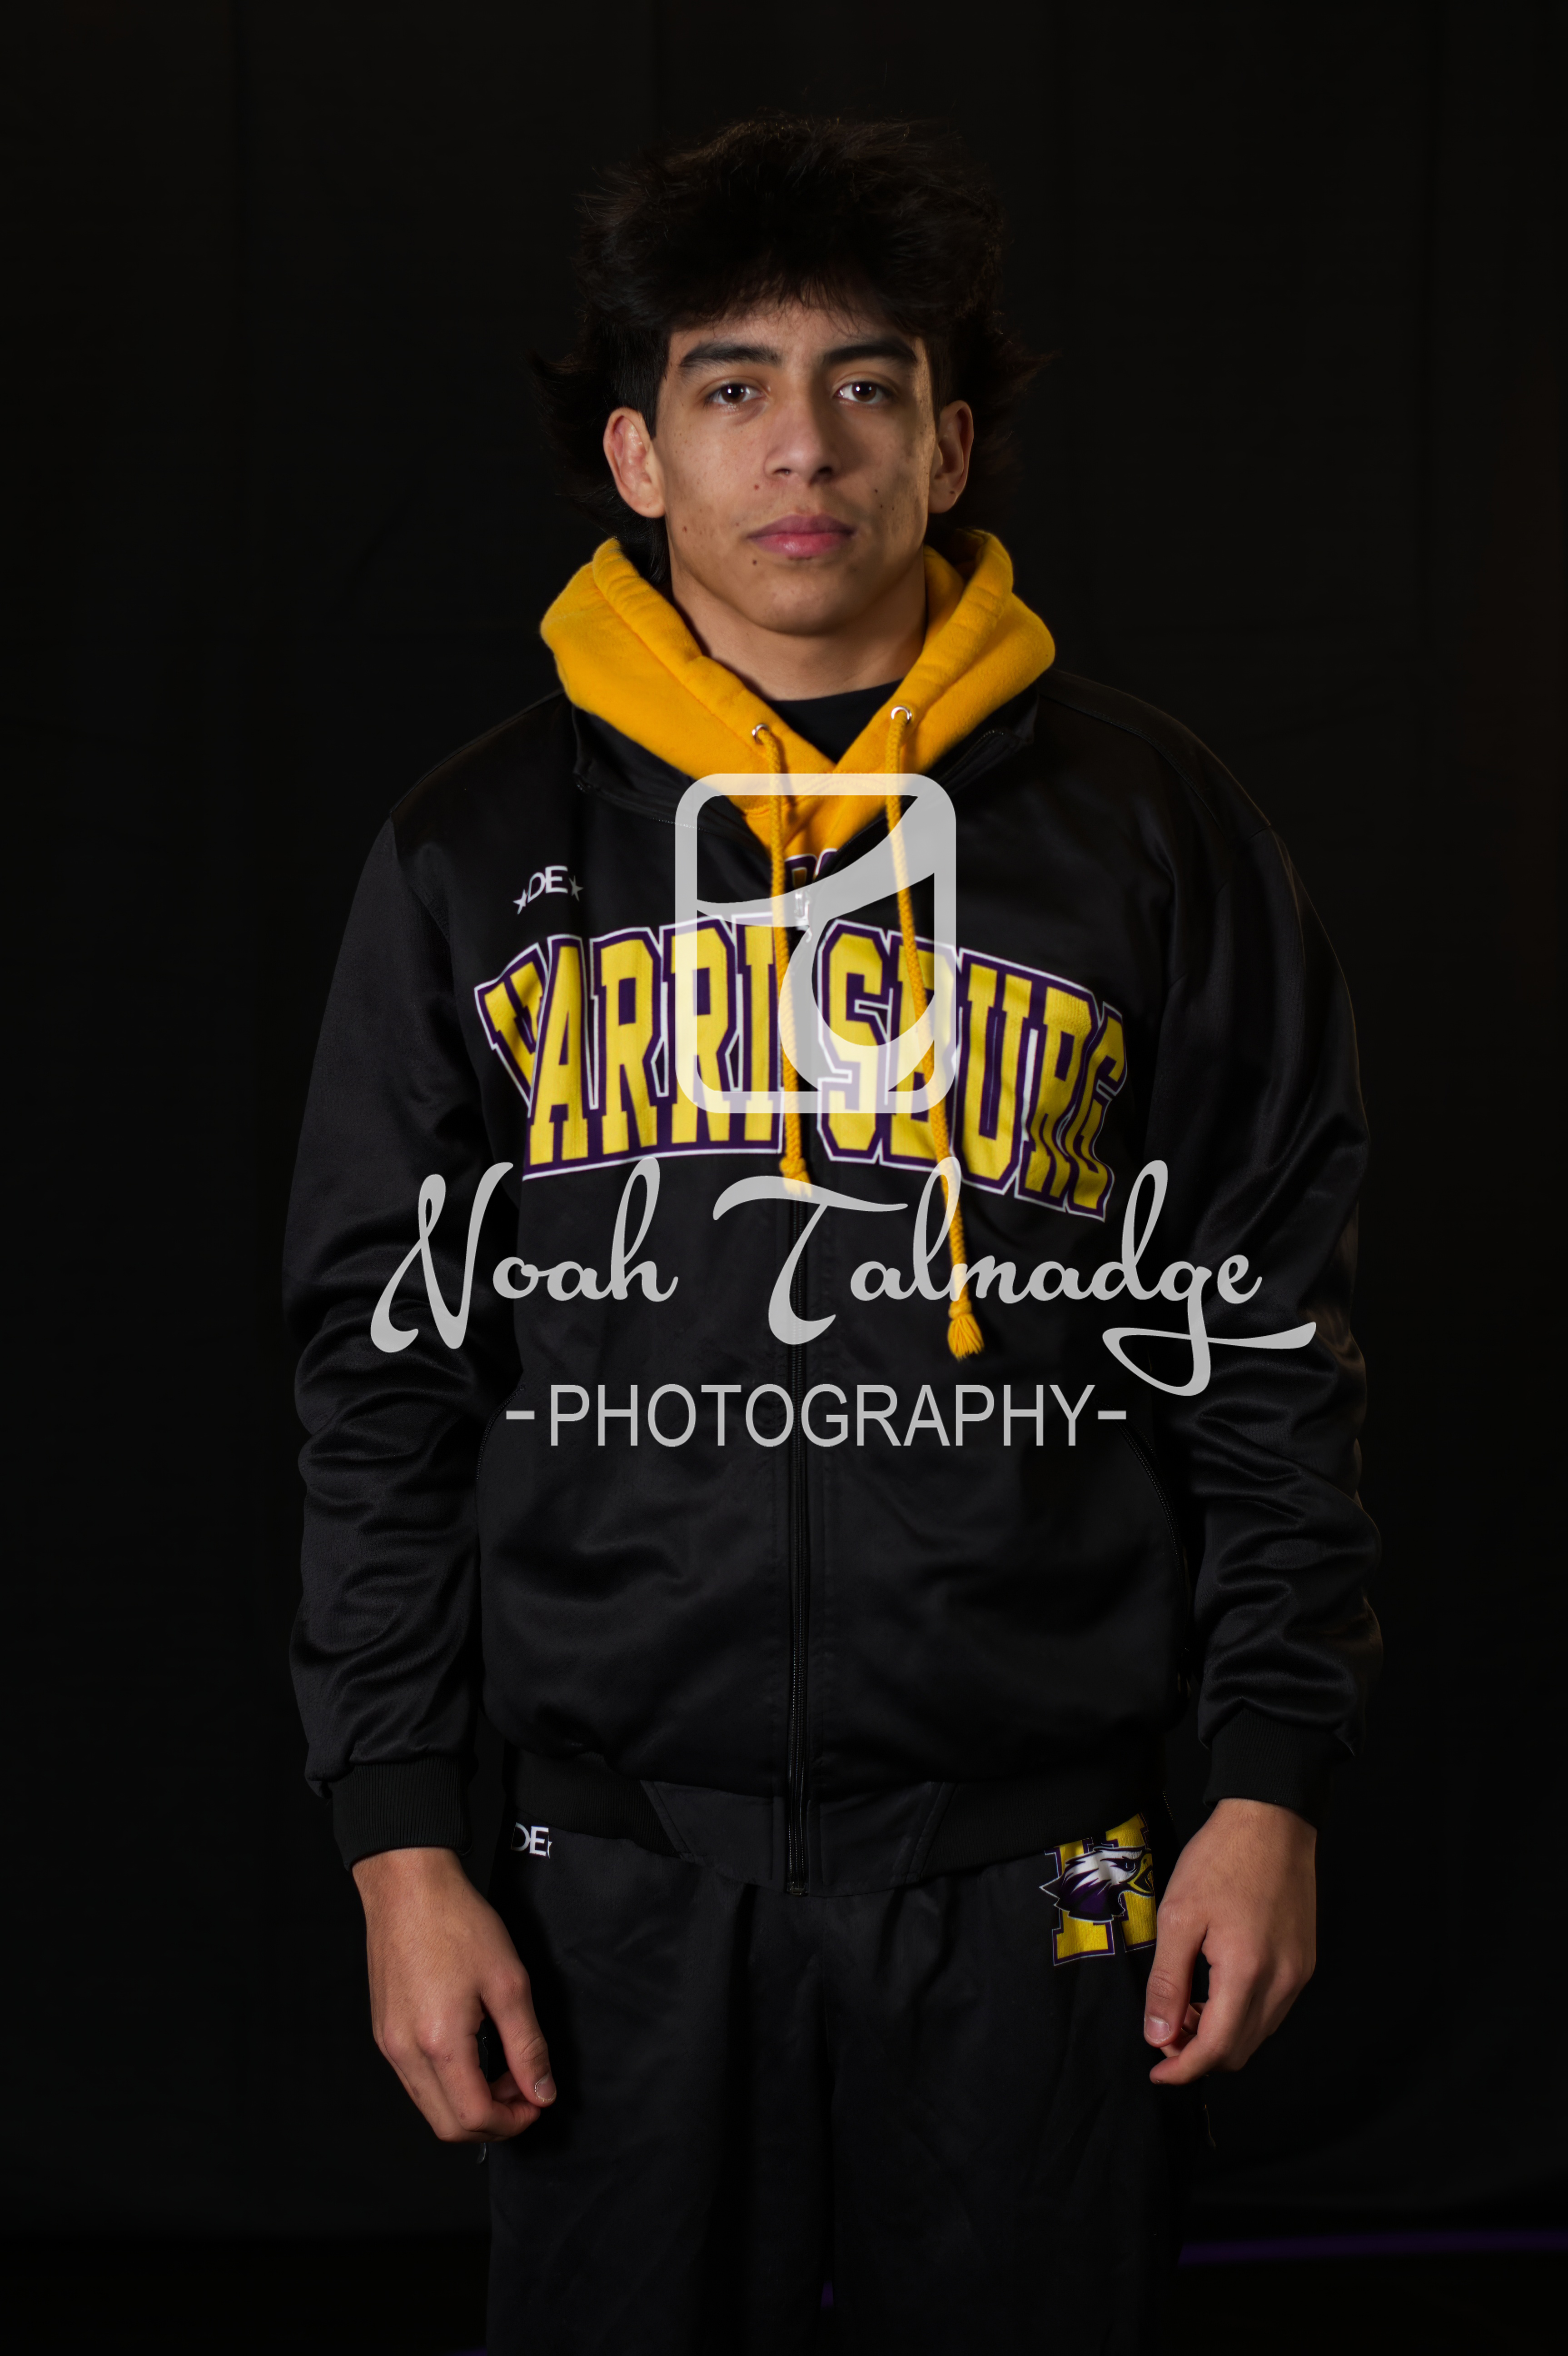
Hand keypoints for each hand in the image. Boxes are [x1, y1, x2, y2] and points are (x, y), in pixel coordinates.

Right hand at [352, 1846, 556, 2141]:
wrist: (407, 1887)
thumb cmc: (456, 1923)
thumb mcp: (509, 1982)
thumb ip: (528, 2046)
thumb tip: (542, 2092)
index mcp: (438, 2042)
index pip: (474, 2117)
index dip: (513, 2122)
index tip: (537, 2101)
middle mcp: (405, 2053)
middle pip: (447, 2125)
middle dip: (492, 2121)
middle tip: (523, 2091)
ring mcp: (388, 2045)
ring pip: (430, 2106)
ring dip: (470, 2103)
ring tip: (502, 2070)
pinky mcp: (384, 2033)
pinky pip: (416, 2081)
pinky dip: (448, 2083)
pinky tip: (472, 2052)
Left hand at [1143, 1797, 1315, 2084]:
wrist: (1271, 1821)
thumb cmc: (1221, 1860)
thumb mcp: (1179, 1917)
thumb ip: (1167, 1982)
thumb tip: (1158, 2036)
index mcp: (1248, 1972)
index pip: (1216, 2049)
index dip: (1183, 2068)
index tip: (1157, 2070)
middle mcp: (1282, 1982)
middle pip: (1239, 2049)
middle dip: (1199, 2053)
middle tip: (1165, 2030)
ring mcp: (1298, 1974)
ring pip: (1257, 2032)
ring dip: (1220, 2033)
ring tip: (1186, 2005)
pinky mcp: (1303, 1961)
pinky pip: (1272, 2008)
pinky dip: (1241, 2013)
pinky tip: (1215, 1988)